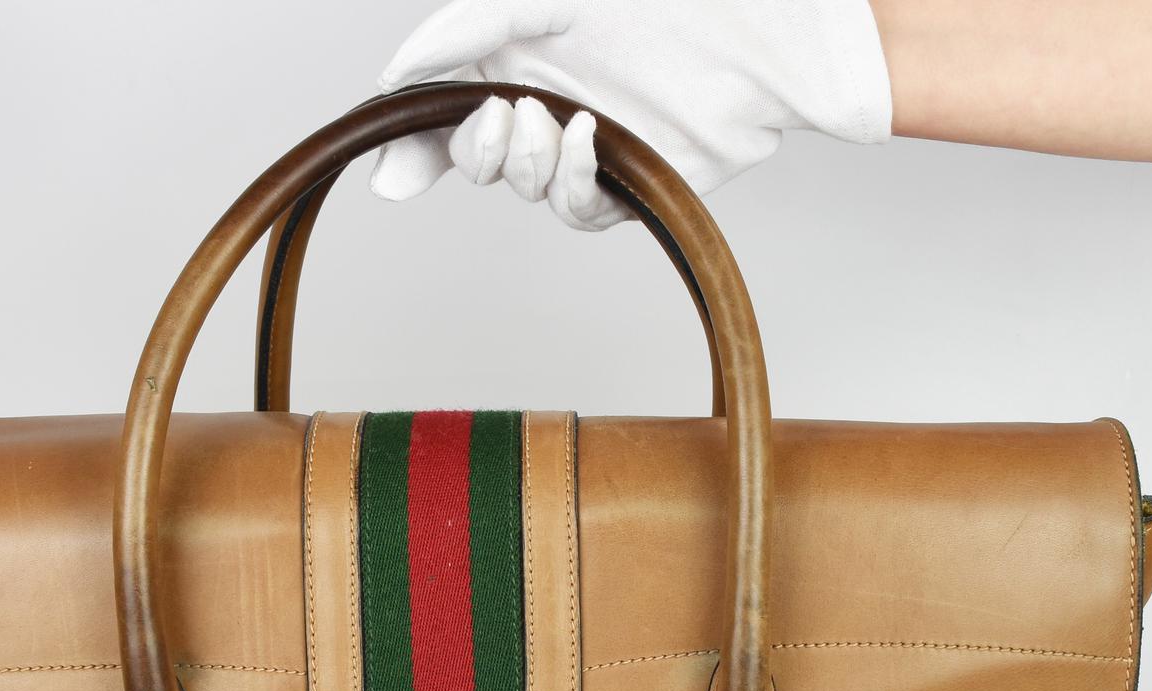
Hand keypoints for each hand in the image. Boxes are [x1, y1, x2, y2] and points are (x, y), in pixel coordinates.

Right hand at [370, 0, 892, 229]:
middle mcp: (544, 103)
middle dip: (477, 147)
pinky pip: (574, 209)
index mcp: (516, 56)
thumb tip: (392, 75)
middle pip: (474, 158)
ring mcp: (584, 148)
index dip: (411, 146)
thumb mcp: (542, 0)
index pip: (442, 114)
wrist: (759, 37)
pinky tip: (588, 138)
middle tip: (505, 114)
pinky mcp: (625, 186)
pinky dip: (572, 178)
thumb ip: (463, 32)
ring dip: (529, 159)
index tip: (393, 167)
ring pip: (522, 186)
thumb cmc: (663, 2)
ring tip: (558, 115)